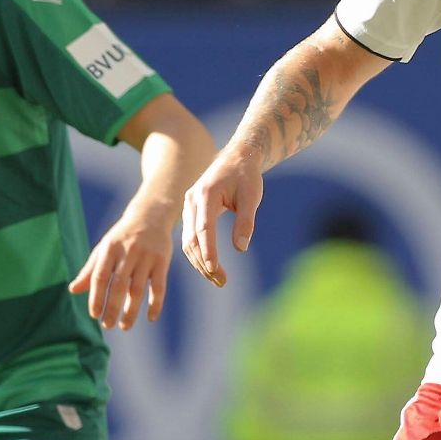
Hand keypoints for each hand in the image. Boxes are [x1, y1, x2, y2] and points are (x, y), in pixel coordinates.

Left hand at [69, 213, 173, 329]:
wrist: (151, 216)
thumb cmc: (122, 237)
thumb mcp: (104, 248)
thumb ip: (90, 270)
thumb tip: (73, 290)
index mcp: (110, 249)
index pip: (100, 277)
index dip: (96, 297)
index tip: (94, 315)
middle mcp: (129, 252)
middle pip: (119, 285)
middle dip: (112, 307)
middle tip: (108, 326)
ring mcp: (147, 257)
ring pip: (138, 289)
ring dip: (131, 310)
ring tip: (125, 325)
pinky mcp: (163, 261)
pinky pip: (159, 286)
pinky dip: (156, 303)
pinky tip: (151, 317)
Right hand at [181, 147, 264, 286]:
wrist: (237, 158)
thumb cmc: (247, 176)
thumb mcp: (252, 196)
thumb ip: (246, 221)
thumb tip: (241, 248)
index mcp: (206, 194)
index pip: (204, 228)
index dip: (209, 250)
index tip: (215, 269)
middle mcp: (191, 201)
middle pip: (192, 239)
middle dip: (205, 262)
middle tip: (221, 281)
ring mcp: (188, 206)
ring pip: (188, 240)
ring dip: (200, 261)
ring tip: (218, 279)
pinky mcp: (190, 211)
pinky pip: (190, 236)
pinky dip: (198, 253)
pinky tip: (210, 267)